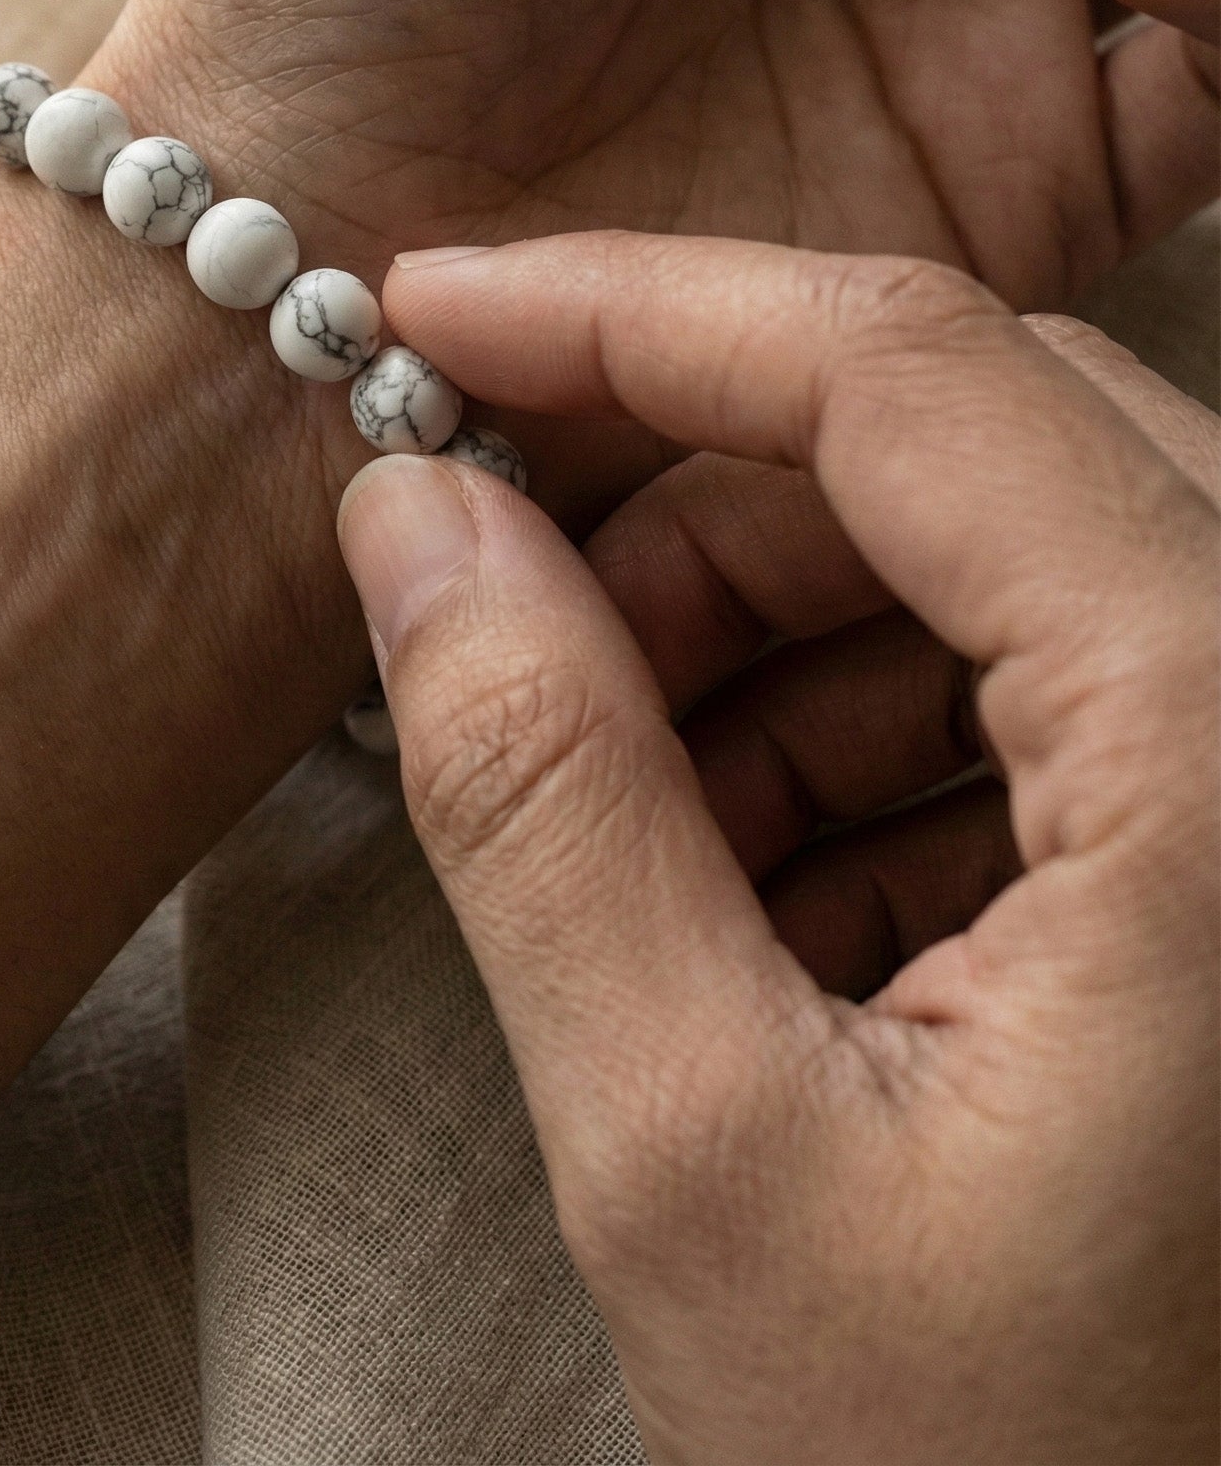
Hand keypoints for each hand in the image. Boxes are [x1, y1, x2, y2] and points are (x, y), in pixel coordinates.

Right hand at [335, 233, 1217, 1464]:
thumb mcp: (702, 1157)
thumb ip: (537, 794)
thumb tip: (412, 513)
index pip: (908, 372)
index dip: (633, 310)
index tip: (439, 315)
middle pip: (959, 442)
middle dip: (699, 519)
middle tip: (515, 635)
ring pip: (1000, 552)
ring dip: (773, 645)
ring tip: (647, 838)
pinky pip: (1054, 683)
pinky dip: (871, 740)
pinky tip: (773, 906)